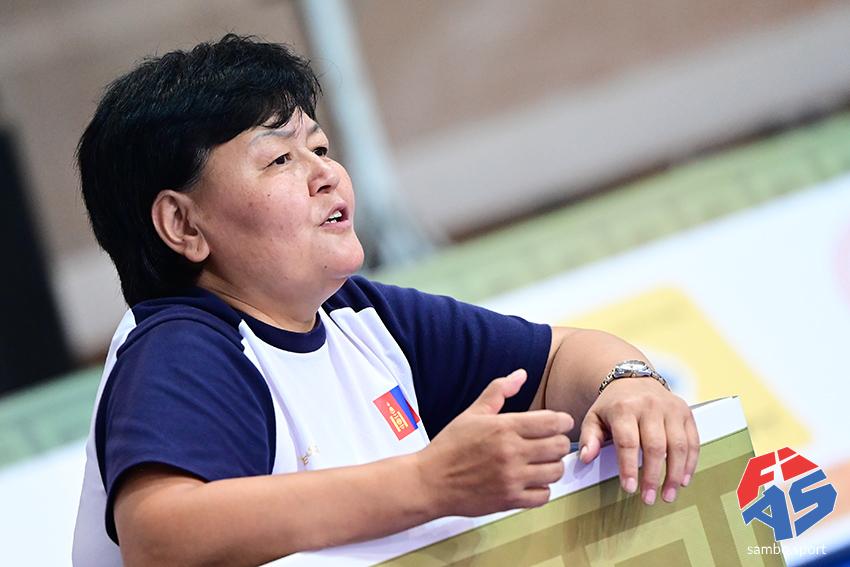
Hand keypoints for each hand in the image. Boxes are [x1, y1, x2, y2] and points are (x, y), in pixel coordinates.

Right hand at [416, 369, 573, 516]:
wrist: (430, 482)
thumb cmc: (449, 446)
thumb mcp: (472, 413)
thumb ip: (498, 391)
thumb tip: (521, 374)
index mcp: (503, 427)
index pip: (552, 422)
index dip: (562, 420)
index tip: (560, 423)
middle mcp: (511, 452)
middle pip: (559, 446)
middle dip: (559, 441)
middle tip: (549, 442)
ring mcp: (512, 478)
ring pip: (556, 471)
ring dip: (552, 465)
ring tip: (541, 462)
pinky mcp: (510, 500)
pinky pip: (544, 496)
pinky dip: (542, 489)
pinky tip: (531, 481)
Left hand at [578, 379, 698, 504]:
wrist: (633, 379)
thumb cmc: (612, 406)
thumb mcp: (594, 417)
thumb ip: (589, 438)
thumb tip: (586, 459)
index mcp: (624, 408)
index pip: (628, 441)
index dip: (629, 467)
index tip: (630, 489)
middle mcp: (650, 406)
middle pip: (655, 446)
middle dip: (653, 476)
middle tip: (649, 499)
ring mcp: (671, 408)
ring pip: (677, 445)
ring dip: (674, 474)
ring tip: (668, 496)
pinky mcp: (686, 412)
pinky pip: (693, 441)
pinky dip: (690, 463)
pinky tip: (683, 480)